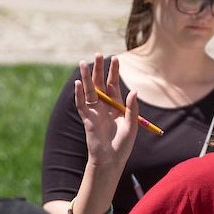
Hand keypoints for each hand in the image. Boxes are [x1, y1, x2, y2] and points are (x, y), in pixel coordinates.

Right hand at [75, 53, 138, 167]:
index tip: (115, 58)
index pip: (114, 85)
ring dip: (86, 77)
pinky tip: (78, 83)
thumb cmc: (123, 143)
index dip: (114, 72)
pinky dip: (79, 94)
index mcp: (117, 106)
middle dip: (99, 69)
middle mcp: (105, 106)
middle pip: (100, 84)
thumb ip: (132, 108)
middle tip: (98, 54)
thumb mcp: (132, 124)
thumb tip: (134, 91)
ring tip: (82, 63)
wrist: (112, 159)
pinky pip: (81, 104)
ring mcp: (95, 111)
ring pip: (89, 91)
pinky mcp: (87, 119)